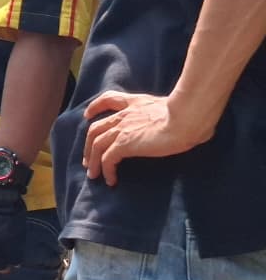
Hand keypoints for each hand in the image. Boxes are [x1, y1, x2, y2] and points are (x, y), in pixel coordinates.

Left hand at [83, 91, 211, 186]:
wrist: (187, 118)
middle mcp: (125, 114)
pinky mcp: (124, 144)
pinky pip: (107, 159)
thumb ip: (170, 115)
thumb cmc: (191, 114)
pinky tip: (111, 180)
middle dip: (88, 144)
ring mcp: (122, 129)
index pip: (109, 99)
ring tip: (94, 174)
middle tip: (87, 159)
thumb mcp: (175, 108)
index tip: (88, 115)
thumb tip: (184, 125)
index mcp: (136, 103)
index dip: (95, 107)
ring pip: (96, 144)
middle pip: (96, 128)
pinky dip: (106, 170)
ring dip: (92, 161)